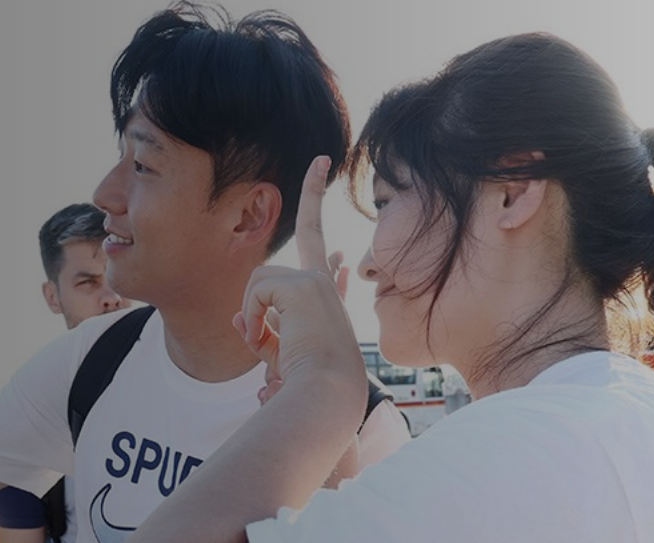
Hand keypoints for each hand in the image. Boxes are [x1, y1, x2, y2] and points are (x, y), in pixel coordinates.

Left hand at [233, 156, 363, 389]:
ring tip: (266, 340)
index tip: (340, 251)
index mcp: (324, 306)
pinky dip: (253, 317)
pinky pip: (256, 292)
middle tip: (322, 159)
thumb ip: (260, 334)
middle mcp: (325, 288)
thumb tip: (239, 314)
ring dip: (254, 312)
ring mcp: (318, 282)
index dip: (330, 259)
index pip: (327, 275)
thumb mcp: (278, 359)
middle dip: (314, 191)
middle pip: (312, 230)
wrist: (325, 398)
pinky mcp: (305, 284)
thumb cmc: (307, 388)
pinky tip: (266, 336)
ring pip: (261, 278)